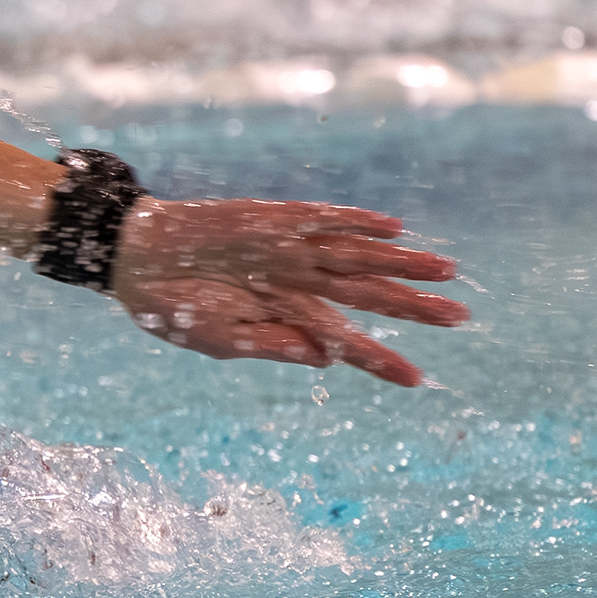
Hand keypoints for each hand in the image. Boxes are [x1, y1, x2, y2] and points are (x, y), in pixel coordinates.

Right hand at [107, 197, 467, 386]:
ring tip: (446, 269)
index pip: (347, 342)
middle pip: (368, 293)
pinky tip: (392, 226)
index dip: (382, 360)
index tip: (419, 380)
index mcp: (287, 318)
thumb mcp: (222, 341)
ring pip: (358, 255)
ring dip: (401, 261)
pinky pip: (323, 218)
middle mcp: (299, 283)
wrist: (135, 259)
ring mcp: (290, 249)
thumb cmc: (173, 309)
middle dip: (414, 306)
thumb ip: (274, 346)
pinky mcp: (273, 218)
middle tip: (461, 317)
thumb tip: (328, 360)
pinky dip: (356, 221)